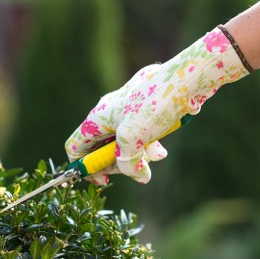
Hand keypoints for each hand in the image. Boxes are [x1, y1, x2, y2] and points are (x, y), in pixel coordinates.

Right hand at [65, 26, 251, 184]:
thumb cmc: (154, 104)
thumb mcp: (134, 139)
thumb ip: (128, 163)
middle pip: (100, 149)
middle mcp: (107, 115)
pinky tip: (161, 150)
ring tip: (155, 157)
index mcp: (97, 119)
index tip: (103, 180)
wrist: (183, 78)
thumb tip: (140, 176)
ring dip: (137, 156)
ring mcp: (125, 113)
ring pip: (122, 144)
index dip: (85, 167)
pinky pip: (138, 136)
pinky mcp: (141, 111)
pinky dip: (147, 146)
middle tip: (135, 170)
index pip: (76, 148)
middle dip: (117, 164)